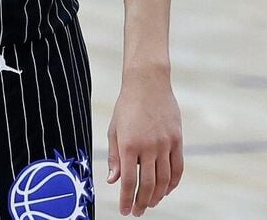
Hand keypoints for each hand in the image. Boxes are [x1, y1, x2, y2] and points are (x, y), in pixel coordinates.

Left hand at [107, 69, 183, 215]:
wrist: (148, 84)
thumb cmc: (126, 107)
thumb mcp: (114, 130)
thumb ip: (114, 157)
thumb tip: (112, 181)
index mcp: (128, 145)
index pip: (128, 180)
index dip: (126, 198)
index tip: (124, 211)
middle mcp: (148, 147)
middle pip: (148, 184)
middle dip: (142, 201)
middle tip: (137, 211)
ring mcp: (165, 144)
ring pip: (165, 179)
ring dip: (158, 195)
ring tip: (150, 203)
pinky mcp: (178, 140)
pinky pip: (178, 168)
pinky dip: (173, 183)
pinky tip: (166, 190)